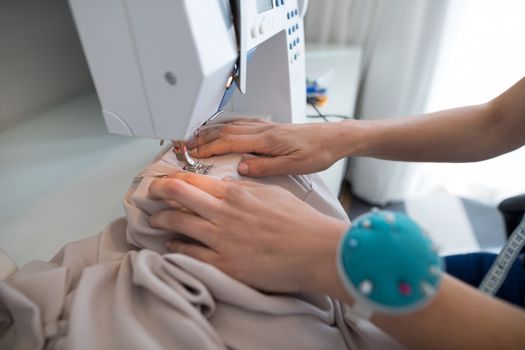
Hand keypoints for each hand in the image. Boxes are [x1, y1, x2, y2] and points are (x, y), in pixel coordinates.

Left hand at [148, 172, 348, 294]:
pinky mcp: (223, 264)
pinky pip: (188, 254)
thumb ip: (245, 188)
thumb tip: (224, 186)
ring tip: (155, 221)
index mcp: (235, 193)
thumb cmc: (299, 221)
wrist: (315, 250)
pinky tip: (172, 246)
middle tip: (150, 195)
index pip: (192, 180)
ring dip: (161, 221)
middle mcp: (223, 212)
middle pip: (177, 196)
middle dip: (158, 192)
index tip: (163, 181)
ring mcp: (220, 239)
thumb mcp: (272, 193)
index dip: (172, 178)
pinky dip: (176, 247)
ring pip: (177, 224)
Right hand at [187, 119, 346, 176]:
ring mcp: (266, 127)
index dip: (207, 148)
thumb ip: (266, 167)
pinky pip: (241, 124)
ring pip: (231, 126)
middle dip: (202, 138)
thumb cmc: (317, 152)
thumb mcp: (293, 166)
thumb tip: (240, 167)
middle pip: (224, 131)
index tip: (191, 154)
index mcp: (266, 140)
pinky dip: (225, 126)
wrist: (334, 138)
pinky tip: (222, 130)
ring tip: (195, 138)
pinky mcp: (270, 127)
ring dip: (211, 132)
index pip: (228, 142)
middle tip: (184, 146)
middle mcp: (263, 130)